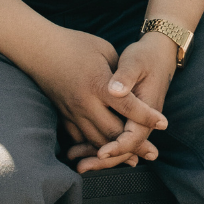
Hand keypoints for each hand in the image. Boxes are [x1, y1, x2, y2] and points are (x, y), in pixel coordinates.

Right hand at [32, 24, 168, 166]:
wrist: (39, 48)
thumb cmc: (75, 45)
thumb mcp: (104, 50)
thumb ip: (120, 73)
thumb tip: (132, 92)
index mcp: (98, 84)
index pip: (128, 106)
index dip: (147, 116)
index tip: (164, 124)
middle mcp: (85, 102)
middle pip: (113, 132)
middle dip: (134, 145)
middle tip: (152, 153)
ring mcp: (73, 112)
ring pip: (97, 140)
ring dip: (116, 152)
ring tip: (133, 159)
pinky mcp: (64, 116)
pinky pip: (80, 139)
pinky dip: (94, 148)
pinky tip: (106, 154)